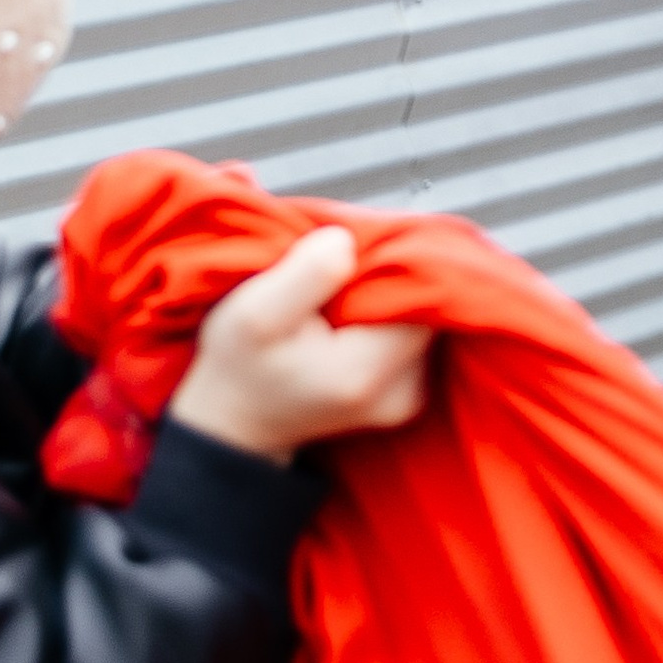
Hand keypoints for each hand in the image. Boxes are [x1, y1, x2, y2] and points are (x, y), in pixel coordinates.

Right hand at [170, 226, 431, 462]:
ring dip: (386, 296)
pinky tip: (349, 318)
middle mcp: (406, 393)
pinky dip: (385, 318)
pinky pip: (411, 335)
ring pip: (419, 318)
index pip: (421, 294)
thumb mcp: (255, 313)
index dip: (392, 260)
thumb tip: (349, 243)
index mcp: (369, 374)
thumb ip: (308, 273)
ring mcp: (411, 397)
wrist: (238, 420)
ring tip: (339, 300)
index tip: (353, 254)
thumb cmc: (239, 365)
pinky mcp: (408, 392)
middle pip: (425, 306)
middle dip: (388, 278)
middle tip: (341, 274)